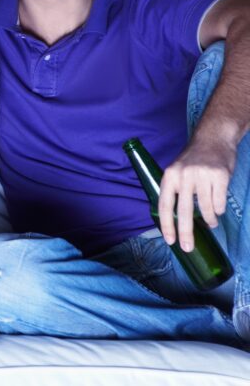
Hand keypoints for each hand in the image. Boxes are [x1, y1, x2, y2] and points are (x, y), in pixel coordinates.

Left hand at [158, 135, 234, 251]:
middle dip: (186, 233)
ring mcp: (202, 176)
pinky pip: (219, 202)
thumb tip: (175, 218)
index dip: (166, 225)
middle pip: (184, 211)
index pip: (164, 205)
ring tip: (210, 223)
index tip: (170, 241)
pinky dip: (218, 210)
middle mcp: (184, 176)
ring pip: (205, 209)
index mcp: (169, 176)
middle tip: (188, 247)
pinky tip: (217, 209)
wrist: (213, 138)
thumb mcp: (177, 171)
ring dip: (208, 220)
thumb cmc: (194, 159)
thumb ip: (175, 190)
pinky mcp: (220, 176)